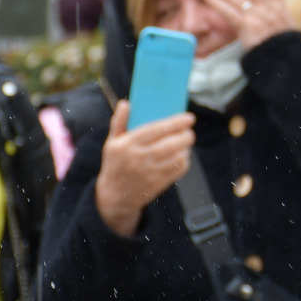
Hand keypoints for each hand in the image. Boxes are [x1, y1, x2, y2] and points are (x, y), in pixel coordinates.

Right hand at [95, 101, 194, 237]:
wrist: (114, 196)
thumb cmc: (115, 164)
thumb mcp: (112, 143)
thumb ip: (119, 122)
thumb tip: (126, 103)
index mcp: (127, 145)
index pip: (155, 130)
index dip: (175, 122)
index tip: (188, 118)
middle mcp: (139, 158)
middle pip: (170, 144)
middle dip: (185, 135)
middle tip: (189, 130)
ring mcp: (150, 173)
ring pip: (177, 157)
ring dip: (186, 147)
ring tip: (185, 142)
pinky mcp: (159, 183)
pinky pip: (179, 170)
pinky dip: (185, 161)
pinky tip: (182, 155)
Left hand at [204, 0, 293, 49]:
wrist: (288, 64)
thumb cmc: (286, 47)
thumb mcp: (287, 25)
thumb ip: (275, 12)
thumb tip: (265, 3)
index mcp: (280, 6)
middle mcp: (269, 8)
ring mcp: (258, 17)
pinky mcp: (247, 28)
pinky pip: (229, 12)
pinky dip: (217, 2)